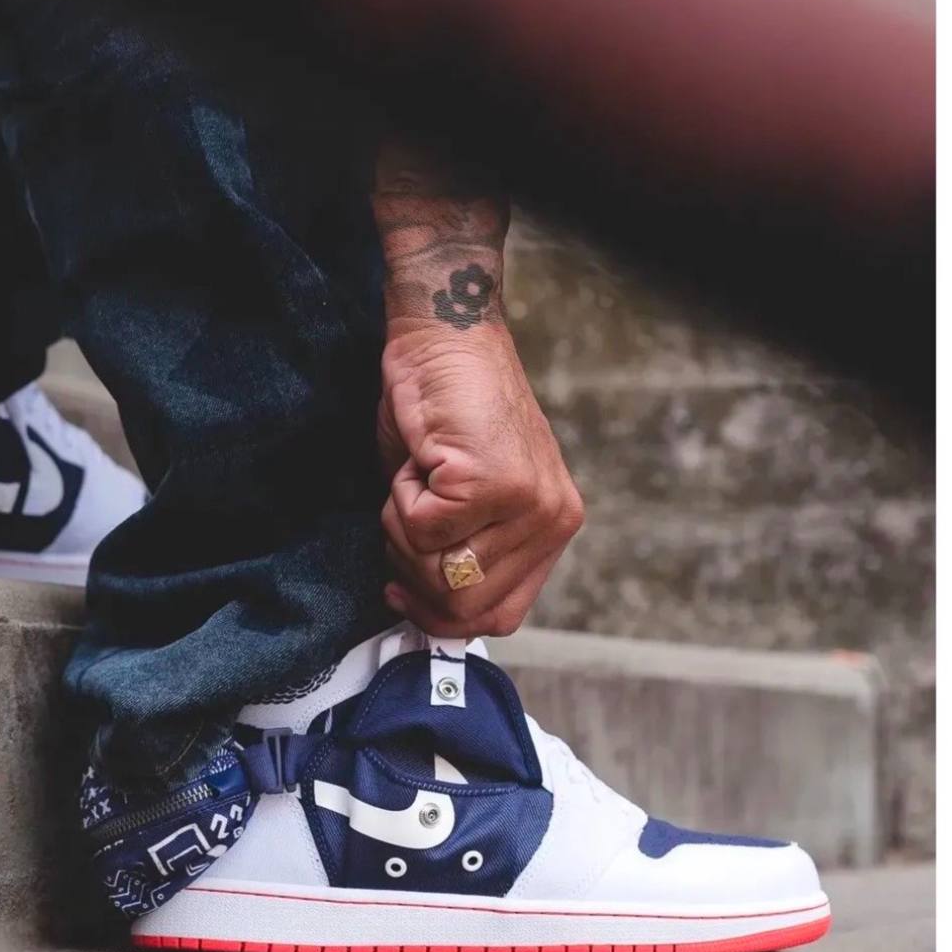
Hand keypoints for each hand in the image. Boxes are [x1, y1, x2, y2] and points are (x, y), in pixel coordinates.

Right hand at [378, 321, 583, 636]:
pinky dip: (399, 500)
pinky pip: (421, 531)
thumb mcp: (466, 499)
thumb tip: (429, 609)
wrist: (446, 336)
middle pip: (465, 606)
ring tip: (418, 480)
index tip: (404, 592)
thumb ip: (464, 553)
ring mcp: (528, 503)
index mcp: (552, 528)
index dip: (441, 615)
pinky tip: (420, 460)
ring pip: (440, 574)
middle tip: (405, 518)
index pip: (499, 615)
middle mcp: (552, 521)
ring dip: (403, 532)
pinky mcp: (493, 482)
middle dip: (414, 572)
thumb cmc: (444, 412)